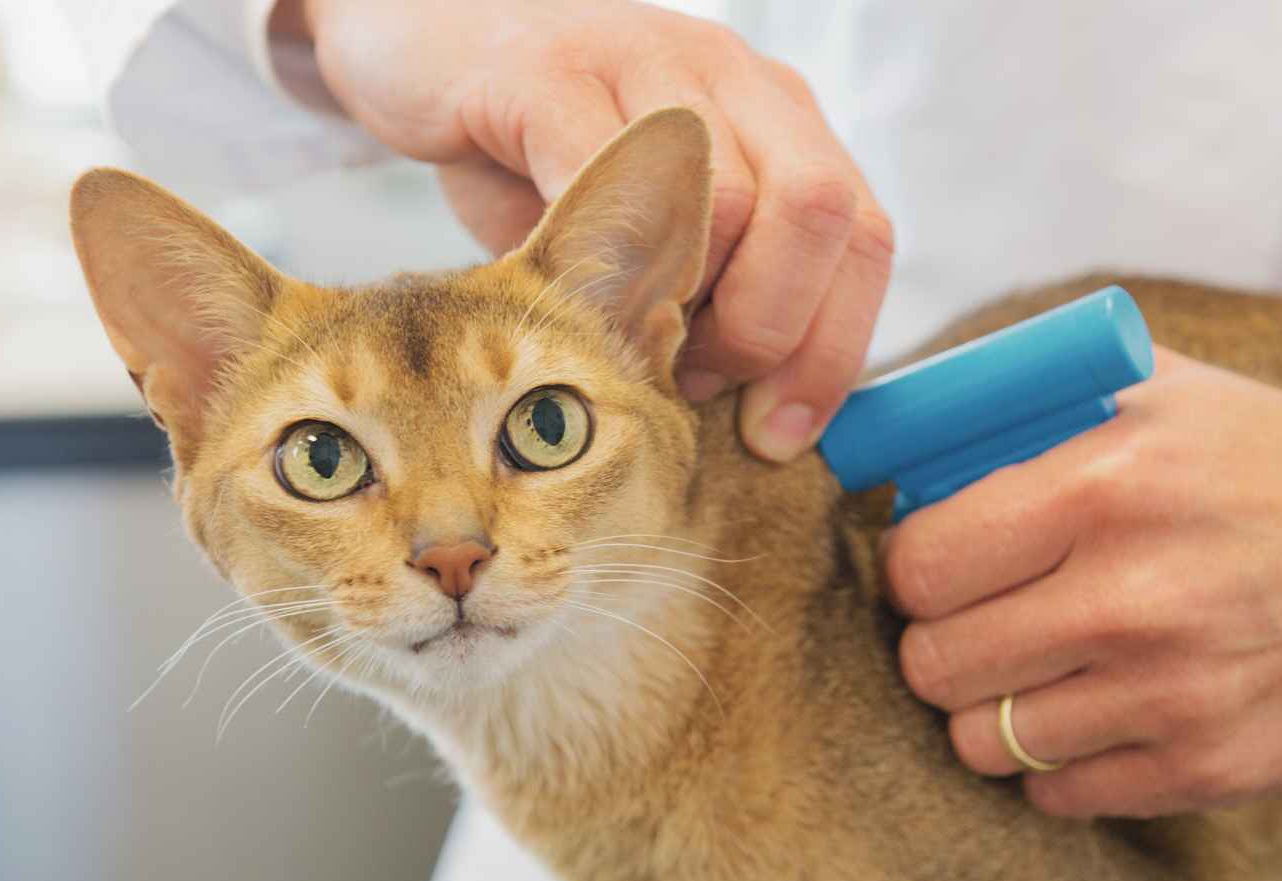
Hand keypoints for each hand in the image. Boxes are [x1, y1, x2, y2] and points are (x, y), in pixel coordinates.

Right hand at [276, 0, 894, 460]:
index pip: (864, 238)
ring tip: (626, 343)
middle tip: (696, 382)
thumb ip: (709, 297)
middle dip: (771, 332)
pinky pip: (609, 177)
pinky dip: (600, 262)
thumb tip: (755, 417)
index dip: (833, 352)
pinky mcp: (550, 72)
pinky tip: (566, 294)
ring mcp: (649, 61)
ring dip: (686, 308)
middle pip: (822, 214)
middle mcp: (734, 78)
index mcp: (779, 121)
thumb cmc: (535, 153)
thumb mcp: (645, 230)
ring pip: (730, 203)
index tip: (777, 434)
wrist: (417, 44)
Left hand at [883, 349, 1281, 816]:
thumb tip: (897, 437)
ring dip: (994, 711)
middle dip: (942, 643)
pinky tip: (1100, 713)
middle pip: (935, 663)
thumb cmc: (1276, 465)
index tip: (941, 568)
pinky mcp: (1214, 768)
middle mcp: (1136, 594)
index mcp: (1110, 484)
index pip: (920, 563)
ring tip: (1037, 673)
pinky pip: (1060, 794)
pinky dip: (1059, 763)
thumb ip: (1029, 405)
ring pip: (984, 742)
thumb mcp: (1163, 392)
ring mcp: (1177, 693)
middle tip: (980, 625)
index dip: (915, 569)